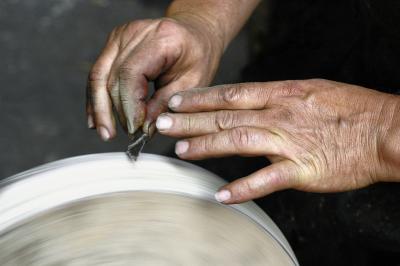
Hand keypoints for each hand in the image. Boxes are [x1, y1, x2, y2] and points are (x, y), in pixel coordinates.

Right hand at [86, 16, 222, 139]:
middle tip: (122, 135)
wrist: (195, 33)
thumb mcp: (192, 83)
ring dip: (99, 108)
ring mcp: (120, 37)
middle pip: (111, 76)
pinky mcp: (113, 45)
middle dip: (114, 111)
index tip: (134, 129)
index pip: (131, 74)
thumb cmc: (197, 55)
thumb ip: (166, 104)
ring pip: (98, 76)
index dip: (128, 105)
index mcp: (160, 38)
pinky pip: (99, 74)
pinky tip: (97, 119)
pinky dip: (97, 98)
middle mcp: (134, 33)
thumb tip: (144, 129)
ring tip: (105, 132)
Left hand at [156, 79, 399, 202]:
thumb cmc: (350, 109)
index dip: (201, 98)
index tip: (177, 100)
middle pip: (225, 116)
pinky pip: (266, 179)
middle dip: (190, 120)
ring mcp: (289, 142)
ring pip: (237, 141)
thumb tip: (250, 101)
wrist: (384, 130)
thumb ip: (277, 97)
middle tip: (163, 123)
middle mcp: (279, 115)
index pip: (231, 94)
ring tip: (181, 152)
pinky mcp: (302, 169)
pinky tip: (222, 195)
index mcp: (281, 94)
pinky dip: (243, 188)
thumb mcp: (310, 90)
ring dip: (206, 147)